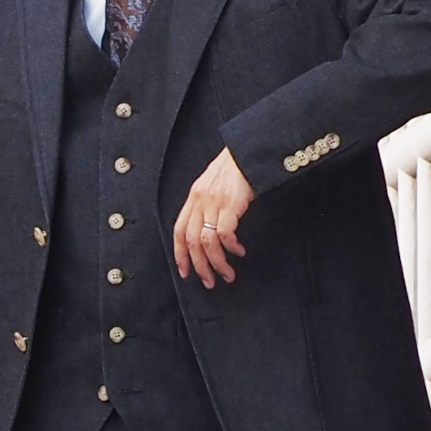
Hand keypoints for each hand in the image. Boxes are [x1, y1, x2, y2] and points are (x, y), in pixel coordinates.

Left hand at [174, 149, 254, 289]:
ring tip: (227, 274)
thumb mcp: (214, 183)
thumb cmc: (237, 166)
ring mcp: (214, 202)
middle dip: (199, 267)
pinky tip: (239, 251)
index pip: (179, 231)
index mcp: (194, 196)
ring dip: (217, 264)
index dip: (180, 254)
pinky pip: (225, 235)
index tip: (185, 272)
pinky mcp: (230, 204)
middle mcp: (200, 200)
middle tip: (209, 282)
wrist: (251, 148)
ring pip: (206, 243)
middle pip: (191, 242)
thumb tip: (207, 229)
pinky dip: (231, 248)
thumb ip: (207, 204)